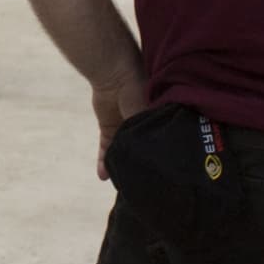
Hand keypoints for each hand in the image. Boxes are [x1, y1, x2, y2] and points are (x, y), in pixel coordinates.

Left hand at [92, 63, 149, 181]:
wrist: (114, 73)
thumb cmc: (139, 91)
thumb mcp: (150, 115)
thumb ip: (153, 136)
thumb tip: (157, 164)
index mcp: (158, 123)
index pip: (160, 149)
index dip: (160, 164)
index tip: (161, 183)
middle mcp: (143, 128)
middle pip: (140, 154)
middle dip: (139, 170)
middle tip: (140, 190)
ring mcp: (124, 129)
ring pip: (122, 154)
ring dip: (119, 168)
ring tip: (121, 185)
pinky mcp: (107, 129)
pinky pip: (105, 149)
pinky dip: (103, 162)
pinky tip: (102, 175)